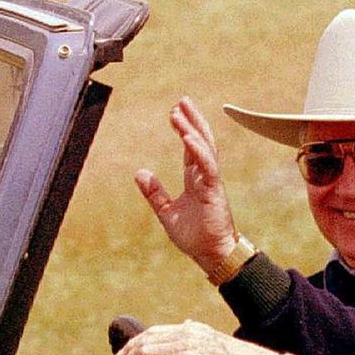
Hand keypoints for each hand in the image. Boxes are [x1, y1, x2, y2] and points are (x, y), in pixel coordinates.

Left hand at [135, 97, 236, 273]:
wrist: (210, 254)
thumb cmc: (194, 236)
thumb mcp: (166, 212)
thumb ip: (155, 193)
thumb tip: (140, 173)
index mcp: (195, 180)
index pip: (191, 149)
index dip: (184, 130)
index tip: (174, 114)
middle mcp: (205, 177)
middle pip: (200, 141)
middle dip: (192, 120)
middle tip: (181, 100)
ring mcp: (211, 182)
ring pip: (204, 148)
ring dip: (193, 128)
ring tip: (181, 111)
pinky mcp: (214, 190)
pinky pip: (207, 166)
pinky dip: (197, 150)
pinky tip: (187, 137)